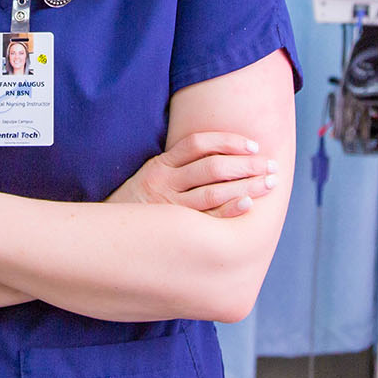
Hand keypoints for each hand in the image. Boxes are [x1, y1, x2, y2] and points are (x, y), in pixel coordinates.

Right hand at [109, 131, 277, 216]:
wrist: (106, 235)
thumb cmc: (136, 205)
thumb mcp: (150, 176)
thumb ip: (177, 166)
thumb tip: (219, 154)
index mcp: (161, 165)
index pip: (198, 144)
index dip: (228, 142)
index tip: (254, 146)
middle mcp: (165, 183)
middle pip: (213, 167)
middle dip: (247, 165)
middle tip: (272, 166)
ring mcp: (169, 207)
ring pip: (213, 191)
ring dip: (246, 186)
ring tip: (269, 183)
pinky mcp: (173, 229)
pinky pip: (206, 218)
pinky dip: (228, 210)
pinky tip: (248, 204)